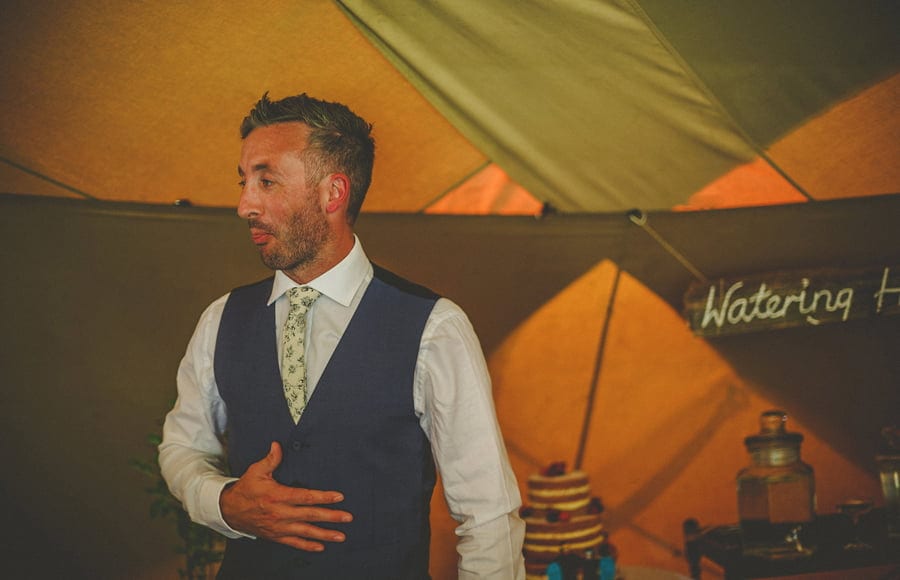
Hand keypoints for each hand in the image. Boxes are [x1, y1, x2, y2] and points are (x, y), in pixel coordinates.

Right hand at [220, 441, 352, 551]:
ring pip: (305, 532)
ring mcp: (279, 527)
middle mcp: (280, 513)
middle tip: (347, 517)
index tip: (338, 496)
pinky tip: (321, 547)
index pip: (304, 497)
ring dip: (324, 535)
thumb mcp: (256, 471)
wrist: (229, 511)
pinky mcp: (276, 536)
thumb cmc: (246, 489)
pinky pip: (294, 542)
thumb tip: (278, 444)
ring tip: (340, 536)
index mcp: (277, 496)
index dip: (323, 497)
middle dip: (331, 516)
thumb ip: (270, 459)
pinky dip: (308, 546)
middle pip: (310, 515)